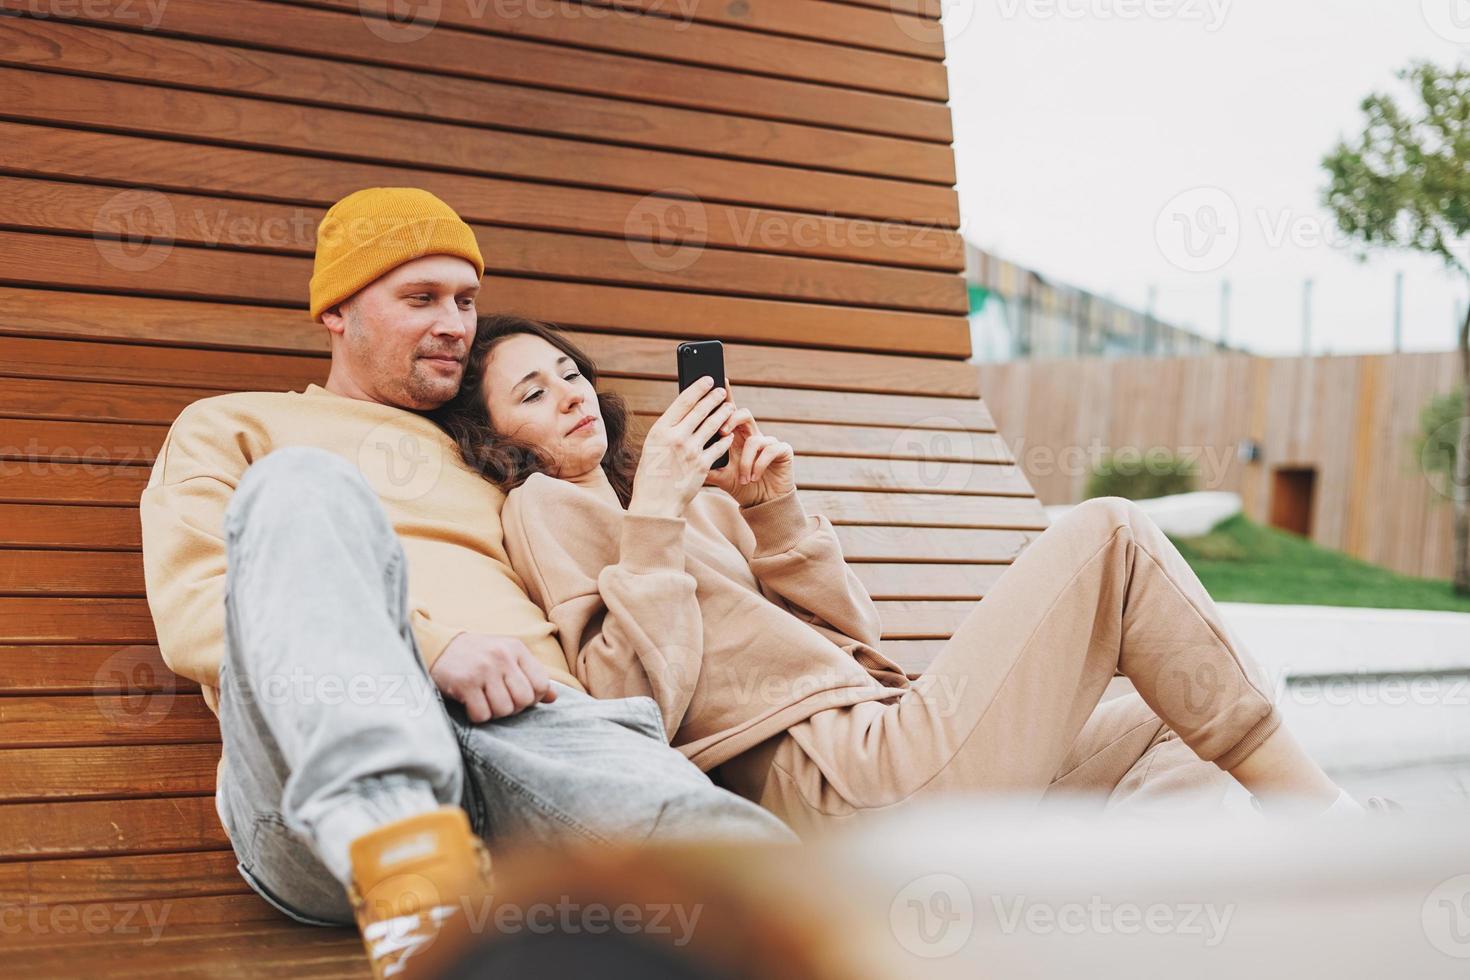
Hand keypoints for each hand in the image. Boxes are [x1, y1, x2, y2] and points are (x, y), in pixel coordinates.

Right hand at [429, 633, 555, 722]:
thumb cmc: (477, 656)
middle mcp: (502, 657)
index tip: (517, 695)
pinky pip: (482, 714)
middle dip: (513, 707)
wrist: (438, 648)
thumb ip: (530, 675)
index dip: (532, 697)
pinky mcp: (465, 683)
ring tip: (484, 701)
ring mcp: (483, 669)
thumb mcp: (506, 657)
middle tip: (498, 701)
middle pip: (524, 700)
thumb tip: (553, 697)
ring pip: (504, 709)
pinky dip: (477, 716)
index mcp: (516, 649)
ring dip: (494, 712)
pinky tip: (470, 704)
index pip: (541, 683)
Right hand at [628, 375, 736, 519]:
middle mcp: (676, 438)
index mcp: (660, 430)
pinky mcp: (702, 466)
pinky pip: (719, 447)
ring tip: (730, 407)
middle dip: (714, 398)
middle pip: (701, 410)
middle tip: (722, 391)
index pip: (684, 401)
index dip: (698, 388)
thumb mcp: (653, 447)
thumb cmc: (651, 476)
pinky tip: (729, 434)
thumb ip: (668, 431)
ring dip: (723, 414)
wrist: (655, 505)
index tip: (708, 379)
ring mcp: (691, 451)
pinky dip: (725, 439)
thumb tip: (685, 414)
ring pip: (713, 425)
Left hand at [705, 384, 794, 506]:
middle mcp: (753, 435)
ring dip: (745, 461)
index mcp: (737, 437)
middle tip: (721, 432)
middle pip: (743, 414)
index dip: (726, 397)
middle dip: (731, 420)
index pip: (730, 413)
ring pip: (754, 439)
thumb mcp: (719, 475)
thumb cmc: (742, 487)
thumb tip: (683, 455)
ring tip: (743, 478)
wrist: (764, 504)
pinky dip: (758, 465)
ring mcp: (769, 442)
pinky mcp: (783, 450)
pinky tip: (754, 477)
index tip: (719, 381)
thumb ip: (706, 463)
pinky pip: (769, 450)